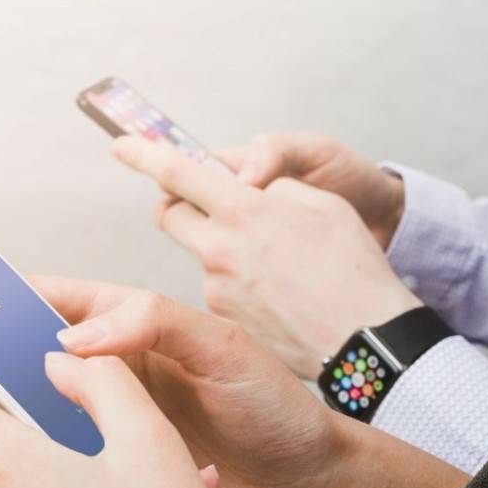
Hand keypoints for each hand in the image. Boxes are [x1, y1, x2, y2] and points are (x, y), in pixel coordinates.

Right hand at [37, 276, 342, 487]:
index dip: (14, 299)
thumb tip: (74, 337)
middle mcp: (117, 372)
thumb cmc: (277, 408)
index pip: (61, 302)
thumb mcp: (222, 348)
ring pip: (45, 411)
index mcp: (136, 328)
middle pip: (39, 355)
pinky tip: (30, 467)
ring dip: (19, 413)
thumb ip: (154, 323)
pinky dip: (48, 461)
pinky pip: (68, 459)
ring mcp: (113, 422)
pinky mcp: (117, 468)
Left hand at [113, 136, 420, 378]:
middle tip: (201, 204)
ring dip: (221, 249)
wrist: (366, 341)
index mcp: (243, 210)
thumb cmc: (353, 268)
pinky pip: (220, 290)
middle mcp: (218, 248)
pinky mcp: (221, 319)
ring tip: (274, 265)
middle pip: (170, 214)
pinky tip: (277, 296)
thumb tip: (249, 189)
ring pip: (201, 254)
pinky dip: (238, 285)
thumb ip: (274, 188)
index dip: (143, 154)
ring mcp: (216, 288)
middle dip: (178, 204)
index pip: (177, 172)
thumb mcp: (323, 205)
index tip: (121, 146)